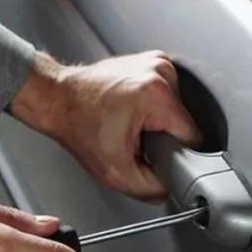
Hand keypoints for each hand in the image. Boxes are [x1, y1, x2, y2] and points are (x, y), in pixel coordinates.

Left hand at [10, 51, 201, 200]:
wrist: (58, 99)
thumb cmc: (78, 126)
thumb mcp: (116, 173)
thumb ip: (151, 189)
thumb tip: (171, 189)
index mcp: (157, 95)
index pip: (193, 137)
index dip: (176, 154)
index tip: (155, 155)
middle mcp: (160, 72)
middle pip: (184, 123)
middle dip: (164, 137)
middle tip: (136, 139)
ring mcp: (156, 62)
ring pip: (177, 110)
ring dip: (159, 122)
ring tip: (131, 123)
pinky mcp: (152, 61)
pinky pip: (167, 96)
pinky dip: (154, 108)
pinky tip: (132, 112)